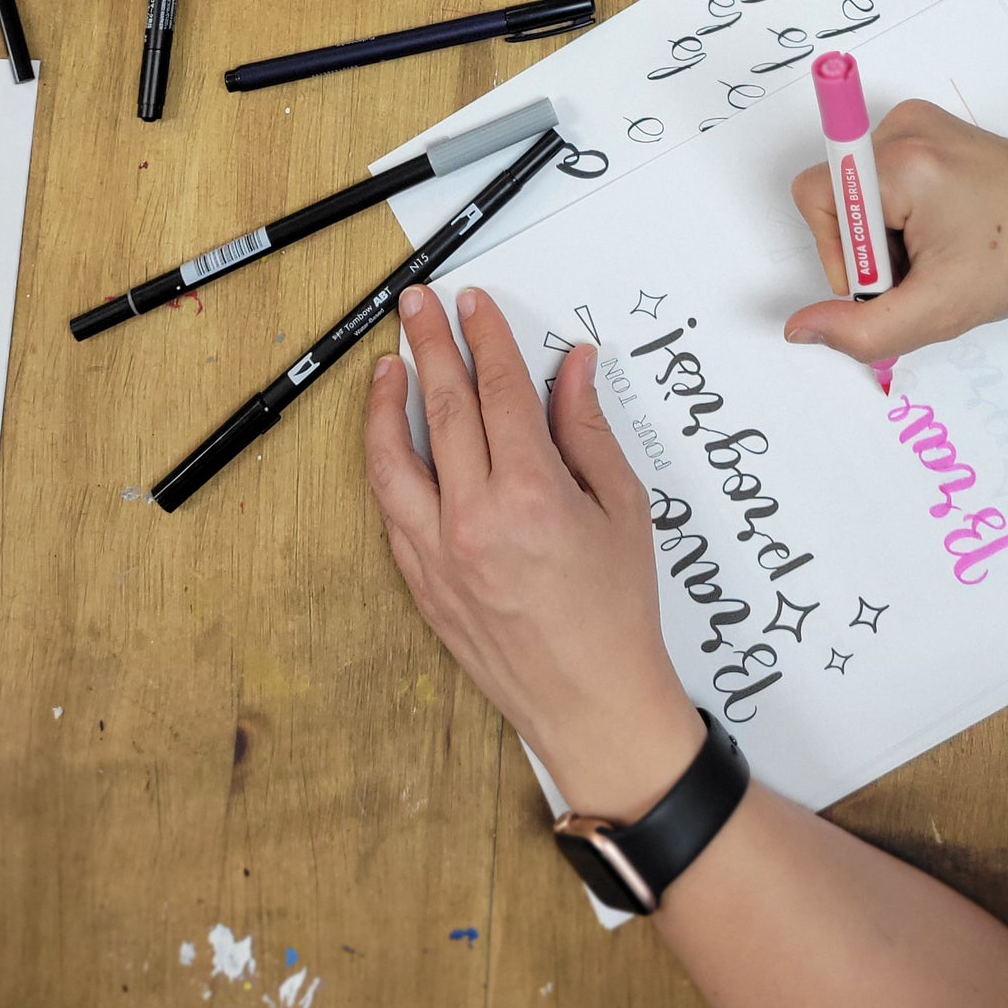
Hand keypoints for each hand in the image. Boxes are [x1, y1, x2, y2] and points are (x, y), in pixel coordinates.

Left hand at [366, 286, 702, 819]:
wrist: (592, 702)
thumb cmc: (616, 611)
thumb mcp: (622, 506)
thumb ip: (587, 429)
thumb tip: (573, 367)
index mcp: (530, 495)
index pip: (499, 391)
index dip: (486, 338)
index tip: (473, 304)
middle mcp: (473, 519)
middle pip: (442, 409)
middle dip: (430, 346)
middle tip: (419, 306)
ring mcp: (439, 554)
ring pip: (392, 460)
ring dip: (385, 405)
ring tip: (387, 366)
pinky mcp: (423, 583)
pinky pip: (391, 510)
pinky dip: (385, 466)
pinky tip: (391, 440)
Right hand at [785, 102, 1007, 362]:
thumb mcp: (941, 309)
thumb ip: (863, 328)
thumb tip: (799, 328)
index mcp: (903, 159)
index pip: (817, 197)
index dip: (841, 251)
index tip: (894, 274)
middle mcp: (904, 127)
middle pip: (839, 198)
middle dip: (872, 250)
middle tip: (927, 271)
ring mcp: (917, 122)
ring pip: (860, 193)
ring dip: (889, 237)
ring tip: (943, 252)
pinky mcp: (929, 129)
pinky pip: (882, 180)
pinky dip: (902, 216)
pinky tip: (945, 231)